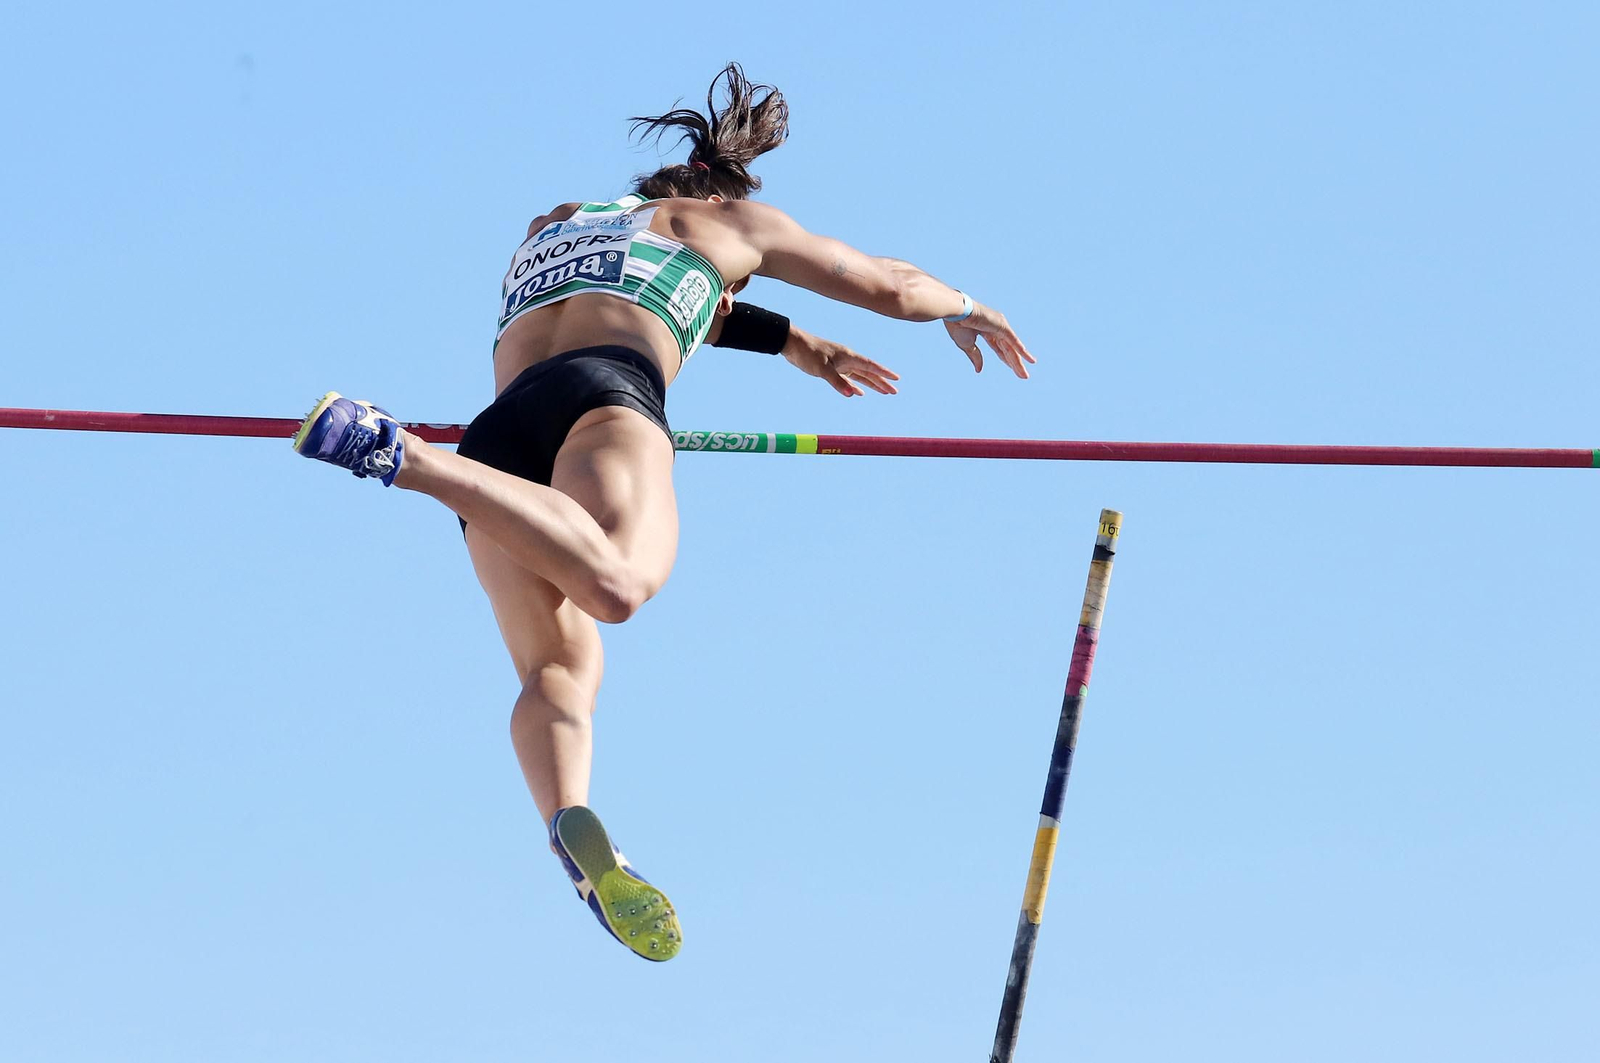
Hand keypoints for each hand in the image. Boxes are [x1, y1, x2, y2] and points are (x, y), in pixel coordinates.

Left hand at [782, 325, 900, 397]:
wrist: (793, 344)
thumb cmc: (808, 353)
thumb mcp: (822, 369)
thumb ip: (837, 382)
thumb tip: (852, 394)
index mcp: (848, 357)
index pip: (871, 366)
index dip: (884, 373)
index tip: (896, 379)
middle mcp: (847, 360)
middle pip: (869, 372)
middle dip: (882, 382)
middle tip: (894, 391)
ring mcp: (840, 364)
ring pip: (860, 376)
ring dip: (871, 384)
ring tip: (883, 392)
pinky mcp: (831, 368)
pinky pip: (847, 379)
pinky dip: (854, 385)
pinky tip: (858, 393)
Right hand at [944, 303, 1036, 378]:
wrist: (956, 313)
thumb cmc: (957, 326)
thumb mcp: (968, 346)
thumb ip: (976, 357)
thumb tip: (979, 370)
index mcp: (986, 330)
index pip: (999, 348)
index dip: (1005, 359)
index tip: (1012, 368)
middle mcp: (996, 328)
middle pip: (1008, 350)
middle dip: (1015, 364)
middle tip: (1024, 376)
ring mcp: (1001, 326)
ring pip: (1012, 348)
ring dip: (1019, 362)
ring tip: (1025, 376)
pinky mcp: (1002, 326)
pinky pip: (1014, 341)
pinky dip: (1021, 350)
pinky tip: (1029, 360)